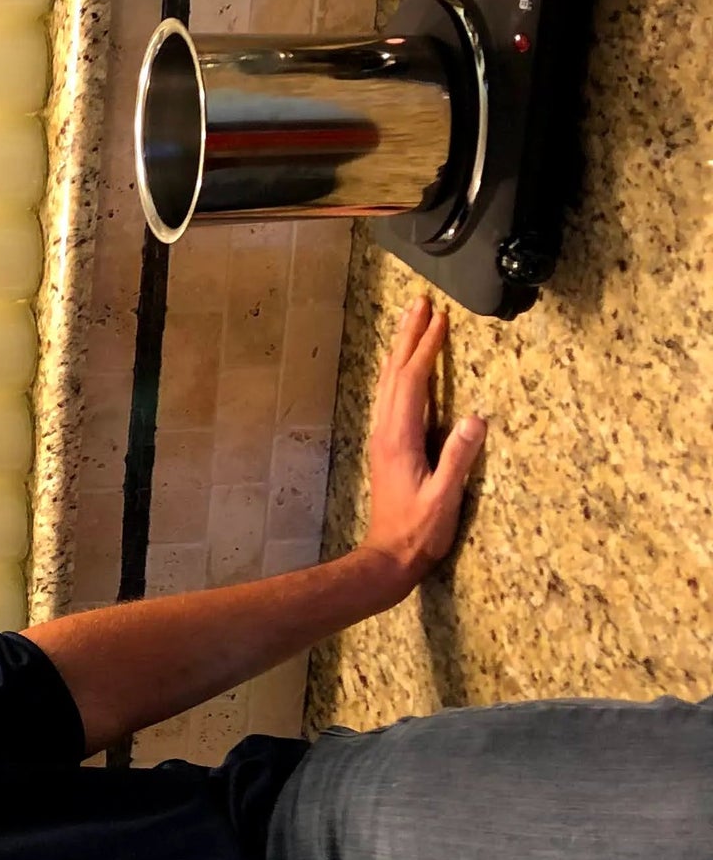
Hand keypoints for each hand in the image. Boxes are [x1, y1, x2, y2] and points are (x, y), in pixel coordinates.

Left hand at [360, 294, 486, 592]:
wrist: (388, 556)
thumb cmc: (418, 531)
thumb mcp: (444, 498)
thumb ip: (458, 459)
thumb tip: (476, 418)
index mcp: (400, 438)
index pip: (413, 381)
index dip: (426, 347)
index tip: (438, 318)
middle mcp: (386, 431)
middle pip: (395, 373)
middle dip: (408, 336)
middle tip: (420, 303)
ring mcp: (383, 437)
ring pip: (389, 382)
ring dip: (400, 350)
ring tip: (411, 323)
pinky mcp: (387, 445)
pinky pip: (391, 397)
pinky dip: (399, 373)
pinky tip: (404, 369)